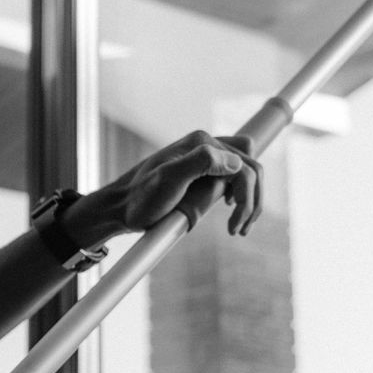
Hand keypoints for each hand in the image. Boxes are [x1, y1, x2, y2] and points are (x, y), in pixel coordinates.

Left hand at [64, 131, 263, 245]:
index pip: (244, 167)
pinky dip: (240, 197)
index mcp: (202, 143)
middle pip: (251, 169)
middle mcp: (207, 146)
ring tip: (239, 227)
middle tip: (240, 229)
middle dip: (251, 200)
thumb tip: (235, 162)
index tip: (234, 223)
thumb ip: (202, 163)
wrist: (121, 207)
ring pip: (246, 174)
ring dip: (249, 201)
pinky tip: (231, 212)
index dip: (246, 196)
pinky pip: (234, 179)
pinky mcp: (203, 171)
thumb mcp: (169, 179)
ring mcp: (206, 158)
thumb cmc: (141, 198)